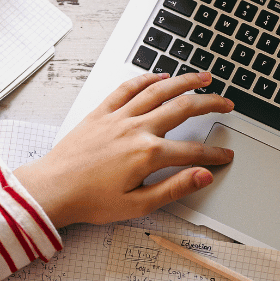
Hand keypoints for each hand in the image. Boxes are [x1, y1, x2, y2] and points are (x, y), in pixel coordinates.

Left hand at [13, 72, 233, 226]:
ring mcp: (118, 117)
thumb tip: (203, 176)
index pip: (192, 151)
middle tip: (226, 103)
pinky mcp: (101, 112)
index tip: (225, 156)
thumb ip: (174, 188)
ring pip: (158, 91)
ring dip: (184, 82)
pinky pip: (127, 88)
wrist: (53, 189)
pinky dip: (145, 79)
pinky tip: (159, 76)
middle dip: (210, 104)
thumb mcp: (138, 205)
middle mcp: (136, 129)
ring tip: (203, 77)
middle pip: (182, 109)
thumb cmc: (90, 201)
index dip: (214, 154)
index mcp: (148, 154)